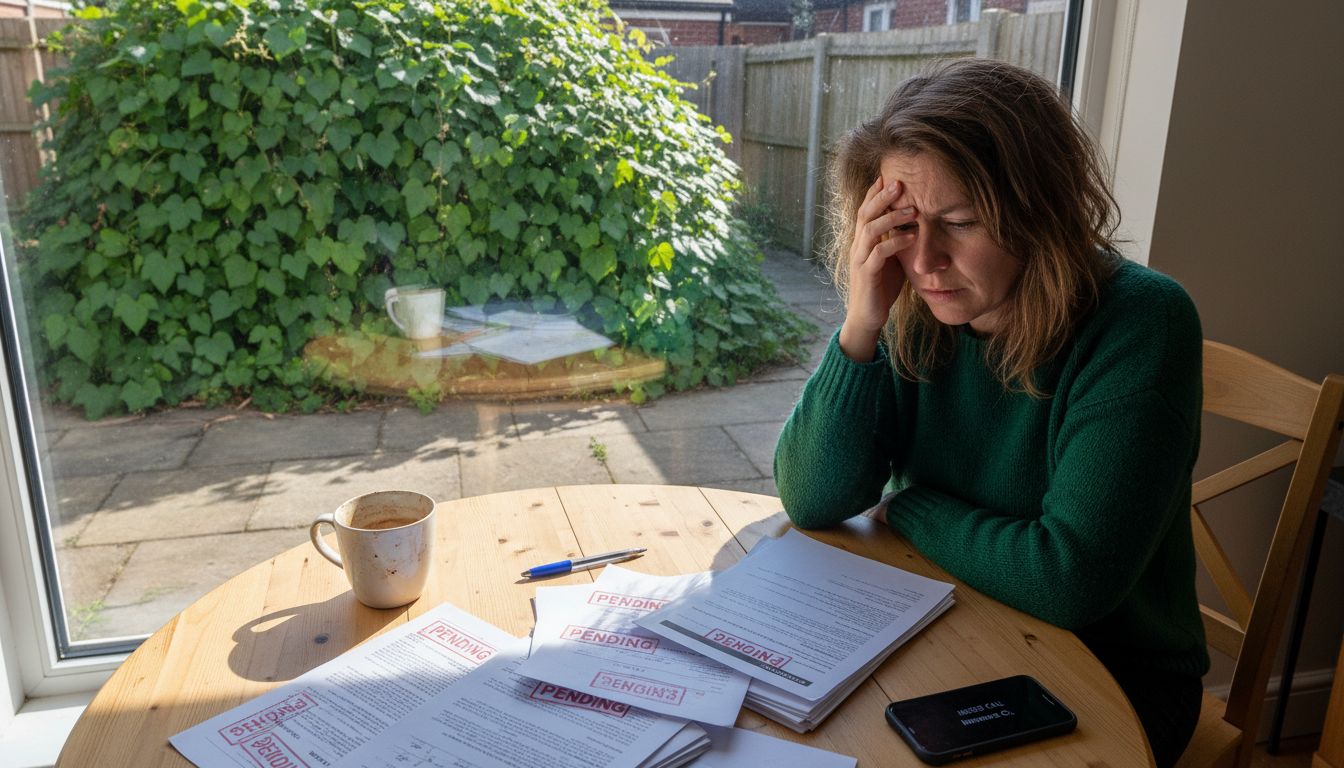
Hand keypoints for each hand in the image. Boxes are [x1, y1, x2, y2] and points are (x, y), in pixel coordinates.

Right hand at [838, 176, 916, 361]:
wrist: (867, 317)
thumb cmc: (881, 287)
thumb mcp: (892, 259)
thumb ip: (898, 240)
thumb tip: (917, 223)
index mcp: (862, 241)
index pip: (866, 210)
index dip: (875, 193)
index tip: (889, 176)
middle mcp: (857, 246)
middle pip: (865, 214)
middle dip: (882, 197)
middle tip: (899, 182)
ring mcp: (859, 260)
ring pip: (870, 230)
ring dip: (891, 217)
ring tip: (913, 209)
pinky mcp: (866, 275)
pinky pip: (879, 253)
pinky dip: (896, 242)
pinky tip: (912, 236)